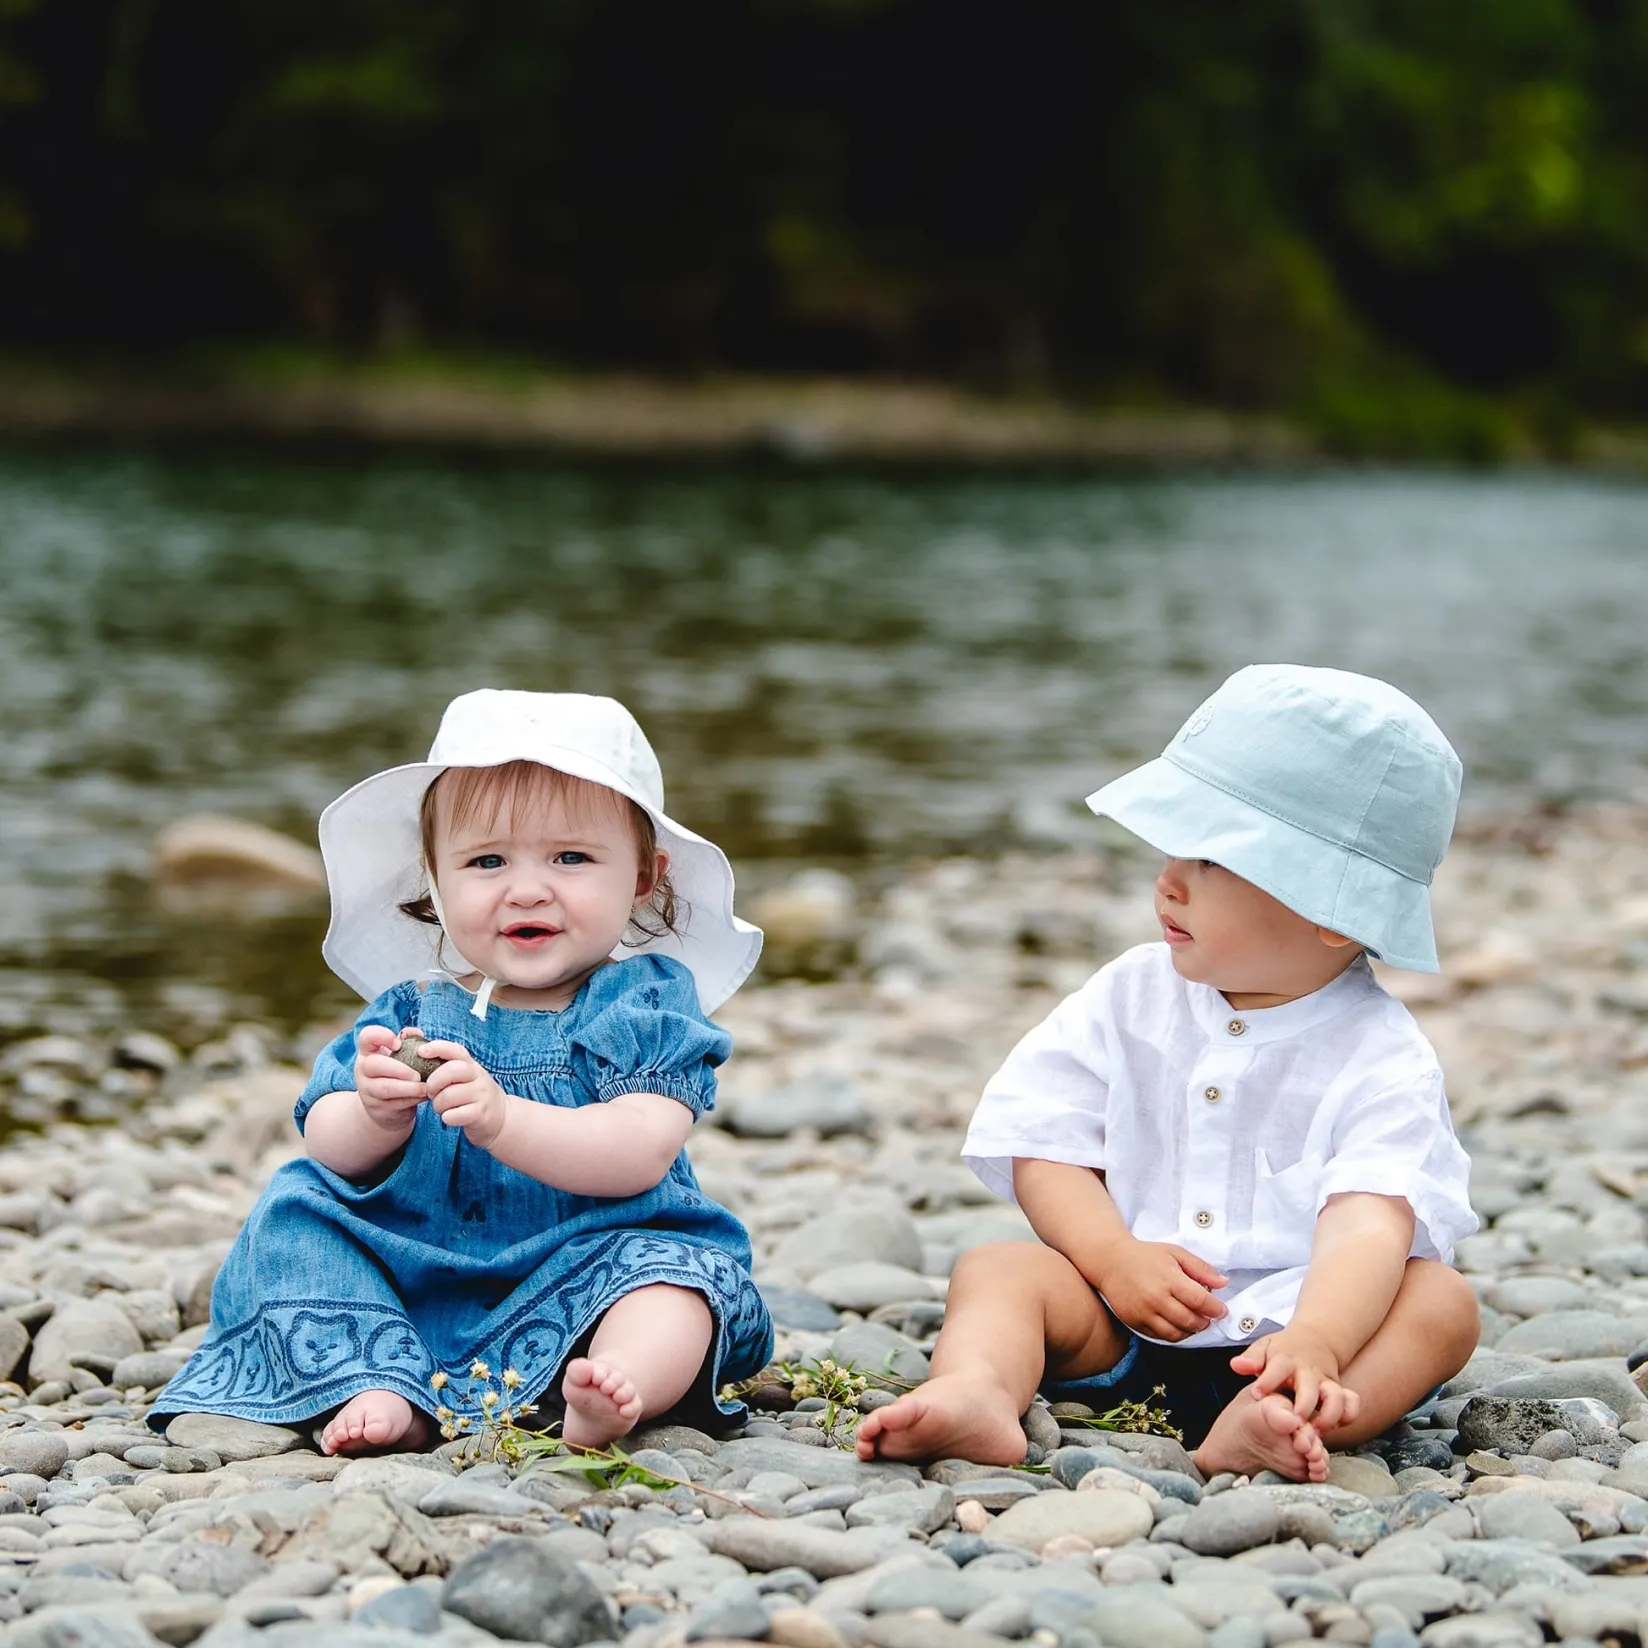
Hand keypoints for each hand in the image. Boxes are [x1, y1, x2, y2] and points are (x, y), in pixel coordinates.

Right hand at [353, 1026, 426, 1135]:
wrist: (384, 1107)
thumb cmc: (396, 1073)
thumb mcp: (400, 1056)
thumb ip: (409, 1041)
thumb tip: (417, 1033)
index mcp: (368, 1052)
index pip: (366, 1036)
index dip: (381, 1036)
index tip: (398, 1044)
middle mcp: (363, 1070)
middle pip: (373, 1065)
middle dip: (399, 1069)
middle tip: (417, 1075)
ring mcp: (368, 1090)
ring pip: (384, 1088)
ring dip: (407, 1088)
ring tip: (424, 1088)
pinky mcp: (377, 1108)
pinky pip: (395, 1104)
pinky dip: (412, 1100)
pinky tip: (425, 1096)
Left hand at [420, 1040, 513, 1150]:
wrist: (502, 1117)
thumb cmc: (474, 1095)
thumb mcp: (467, 1077)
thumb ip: (449, 1067)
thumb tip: (420, 1055)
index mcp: (472, 1066)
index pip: (456, 1051)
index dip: (438, 1048)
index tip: (421, 1052)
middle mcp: (479, 1077)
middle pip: (452, 1070)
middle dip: (434, 1083)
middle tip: (431, 1093)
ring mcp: (482, 1095)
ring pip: (449, 1096)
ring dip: (438, 1105)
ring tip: (441, 1108)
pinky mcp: (481, 1114)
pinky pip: (454, 1115)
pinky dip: (447, 1117)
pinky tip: (450, 1117)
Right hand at [1097, 1237, 1229, 1340]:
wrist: (1110, 1261)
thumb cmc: (1144, 1256)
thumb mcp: (1175, 1253)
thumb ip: (1200, 1268)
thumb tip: (1223, 1283)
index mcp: (1168, 1278)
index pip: (1200, 1301)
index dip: (1216, 1309)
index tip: (1221, 1310)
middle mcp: (1156, 1298)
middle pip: (1191, 1321)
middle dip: (1205, 1322)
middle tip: (1208, 1316)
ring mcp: (1144, 1313)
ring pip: (1177, 1334)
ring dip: (1191, 1330)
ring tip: (1193, 1320)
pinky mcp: (1135, 1322)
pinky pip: (1161, 1337)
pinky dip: (1174, 1334)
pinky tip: (1177, 1323)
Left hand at [1231, 1326, 1360, 1431]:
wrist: (1316, 1338)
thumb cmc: (1284, 1348)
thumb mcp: (1265, 1346)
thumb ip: (1252, 1358)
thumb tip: (1236, 1366)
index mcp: (1285, 1359)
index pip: (1276, 1369)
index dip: (1267, 1381)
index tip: (1257, 1395)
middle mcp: (1308, 1371)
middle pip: (1309, 1387)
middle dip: (1304, 1405)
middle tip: (1296, 1422)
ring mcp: (1326, 1380)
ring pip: (1336, 1396)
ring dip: (1330, 1415)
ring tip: (1319, 1430)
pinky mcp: (1340, 1390)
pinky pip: (1352, 1402)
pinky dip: (1349, 1414)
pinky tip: (1338, 1425)